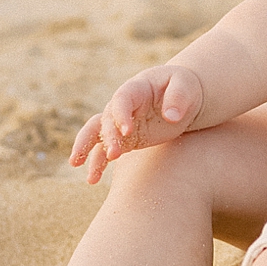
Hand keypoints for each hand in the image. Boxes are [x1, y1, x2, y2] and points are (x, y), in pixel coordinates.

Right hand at [70, 63, 205, 184]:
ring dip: (87, 148)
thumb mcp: (186, 86)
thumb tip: (171, 116)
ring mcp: (121, 122)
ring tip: (80, 166)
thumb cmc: (184, 88)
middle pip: (106, 119)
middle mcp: (123, 105)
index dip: (121, 114)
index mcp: (136, 88)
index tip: (127, 132)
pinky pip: (105, 150)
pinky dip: (97, 163)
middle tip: (114, 154)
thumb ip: (179, 97)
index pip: (122, 99)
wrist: (182, 97)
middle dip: (107, 137)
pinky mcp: (125, 139)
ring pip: (96, 133)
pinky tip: (92, 179)